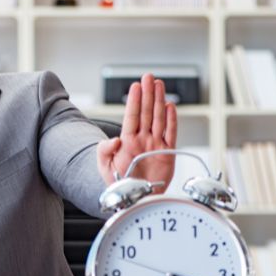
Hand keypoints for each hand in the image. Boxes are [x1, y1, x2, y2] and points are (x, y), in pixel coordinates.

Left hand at [97, 73, 177, 189]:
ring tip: (159, 85)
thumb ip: (104, 151)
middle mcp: (142, 139)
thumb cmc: (119, 183)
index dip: (134, 101)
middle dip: (148, 94)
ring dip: (159, 101)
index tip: (136, 86)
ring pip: (158, 119)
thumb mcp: (104, 167)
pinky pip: (171, 134)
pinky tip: (170, 107)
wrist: (136, 199)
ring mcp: (155, 144)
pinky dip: (171, 121)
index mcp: (127, 141)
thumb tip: (114, 139)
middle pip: (146, 112)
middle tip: (149, 76)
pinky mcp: (167, 153)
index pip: (131, 116)